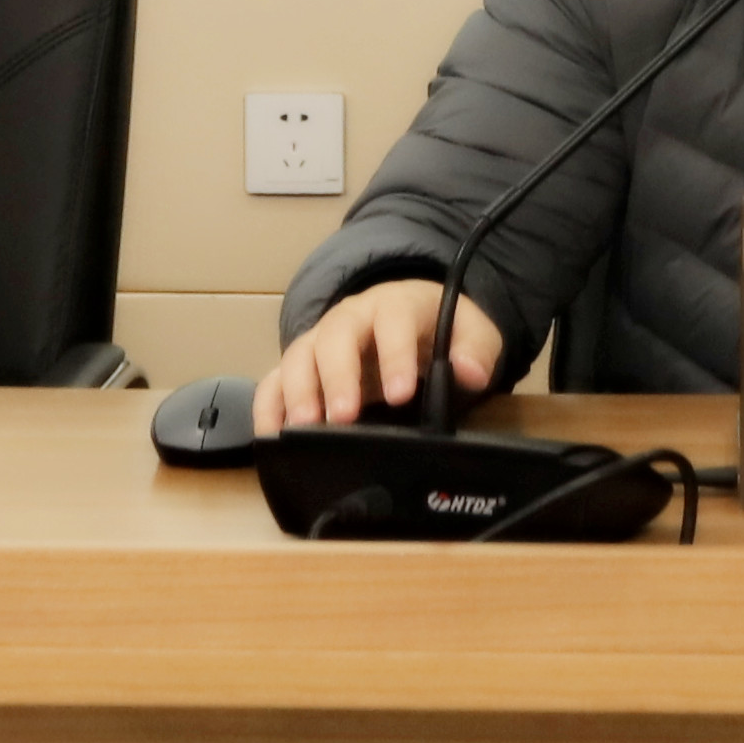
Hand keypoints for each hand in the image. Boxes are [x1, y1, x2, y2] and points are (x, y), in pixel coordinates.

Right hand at [264, 279, 509, 428]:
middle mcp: (351, 318)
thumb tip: (469, 372)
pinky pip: (275, 380)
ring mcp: (321, 341)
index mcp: (395, 305)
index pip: (392, 321)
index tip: (400, 394)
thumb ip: (476, 351)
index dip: (393, 355)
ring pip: (300, 356)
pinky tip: (269, 437)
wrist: (412, 317)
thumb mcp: (471, 332)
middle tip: (342, 417)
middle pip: (335, 337)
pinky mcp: (303, 367)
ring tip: (302, 429)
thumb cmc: (440, 329)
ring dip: (298, 392)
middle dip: (337, 377)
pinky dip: (267, 406)